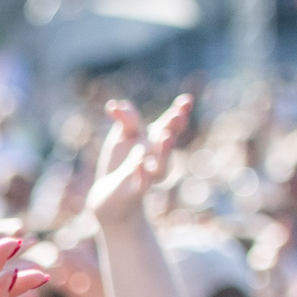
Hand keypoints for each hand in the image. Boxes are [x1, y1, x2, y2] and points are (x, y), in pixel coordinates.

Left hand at [85, 95, 190, 228]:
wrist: (110, 196)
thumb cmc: (121, 162)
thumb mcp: (123, 137)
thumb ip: (126, 120)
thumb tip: (118, 104)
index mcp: (155, 141)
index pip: (169, 125)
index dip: (178, 113)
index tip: (186, 100)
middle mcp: (157, 157)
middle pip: (168, 143)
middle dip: (173, 129)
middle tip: (178, 115)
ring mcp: (148, 174)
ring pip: (161, 165)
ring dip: (164, 151)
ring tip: (165, 136)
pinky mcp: (136, 190)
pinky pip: (142, 183)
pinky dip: (142, 173)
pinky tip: (139, 163)